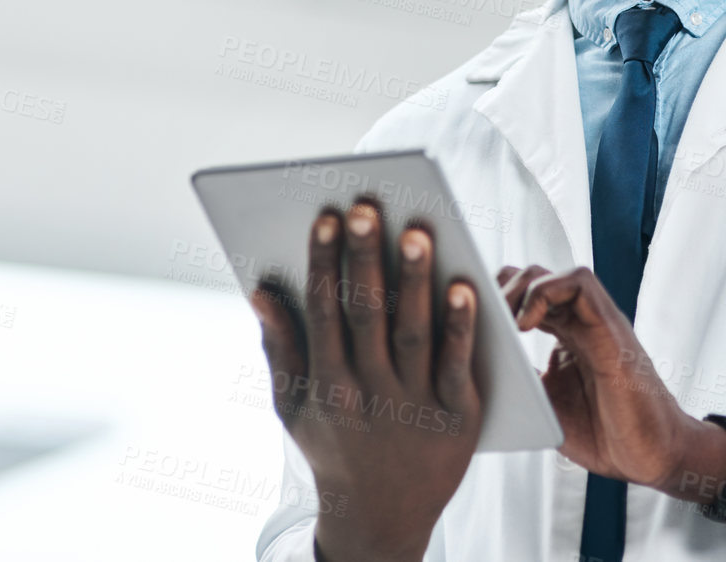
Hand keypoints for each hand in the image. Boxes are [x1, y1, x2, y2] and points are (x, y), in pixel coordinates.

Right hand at [251, 196, 482, 561]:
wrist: (382, 520)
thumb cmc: (335, 447)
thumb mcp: (292, 406)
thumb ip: (279, 346)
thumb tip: (261, 289)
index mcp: (326, 384)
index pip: (324, 310)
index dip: (324, 261)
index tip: (326, 216)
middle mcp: (367, 393)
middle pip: (367, 314)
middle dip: (366, 258)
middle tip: (367, 207)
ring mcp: (414, 406)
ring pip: (413, 333)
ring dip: (414, 282)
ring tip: (418, 232)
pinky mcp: (458, 418)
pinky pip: (458, 364)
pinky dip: (461, 326)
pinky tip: (464, 286)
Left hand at [497, 264, 725, 505]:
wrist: (650, 455)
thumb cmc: (603, 433)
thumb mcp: (545, 404)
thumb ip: (519, 377)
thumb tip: (473, 363)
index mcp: (563, 335)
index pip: (521, 296)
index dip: (491, 300)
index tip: (466, 319)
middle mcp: (579, 321)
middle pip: (529, 278)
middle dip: (495, 290)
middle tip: (477, 318)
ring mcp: (595, 320)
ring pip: (549, 273)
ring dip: (515, 289)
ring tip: (499, 320)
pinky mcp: (611, 326)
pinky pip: (578, 283)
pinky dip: (543, 293)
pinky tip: (524, 325)